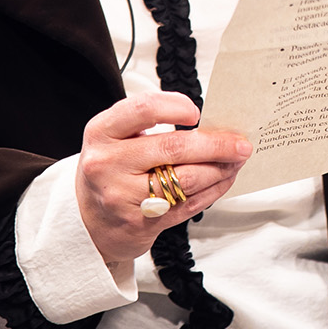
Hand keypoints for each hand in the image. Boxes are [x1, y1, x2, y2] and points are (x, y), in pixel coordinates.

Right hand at [75, 92, 251, 265]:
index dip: (176, 106)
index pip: (144, 109)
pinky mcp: (141, 222)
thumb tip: (208, 122)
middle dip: (216, 144)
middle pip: (173, 148)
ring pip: (186, 180)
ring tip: (236, 160)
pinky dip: (213, 191)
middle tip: (240, 143)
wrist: (88, 220)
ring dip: (220, 169)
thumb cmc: (110, 169)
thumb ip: (149, 123)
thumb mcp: (114, 137)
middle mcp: (108, 163)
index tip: (197, 112)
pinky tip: (224, 180)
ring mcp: (123, 196)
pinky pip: (188, 204)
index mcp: (101, 132)